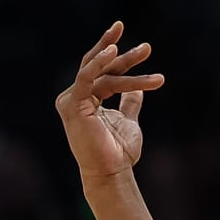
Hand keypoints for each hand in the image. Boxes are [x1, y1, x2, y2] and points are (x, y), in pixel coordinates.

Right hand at [55, 21, 164, 181]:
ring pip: (101, 73)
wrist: (112, 172)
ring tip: (146, 51)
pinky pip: (86, 77)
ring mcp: (72, 99)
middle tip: (147, 47)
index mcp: (88, 99)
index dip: (122, 59)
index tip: (144, 48)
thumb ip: (129, 102)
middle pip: (101, 68)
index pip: (106, 73)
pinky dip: (98, 63)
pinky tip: (113, 51)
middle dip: (123, 54)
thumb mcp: (128, 121)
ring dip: (124, 61)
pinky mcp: (73, 104)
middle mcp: (77, 96)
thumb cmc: (118, 152)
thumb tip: (138, 88)